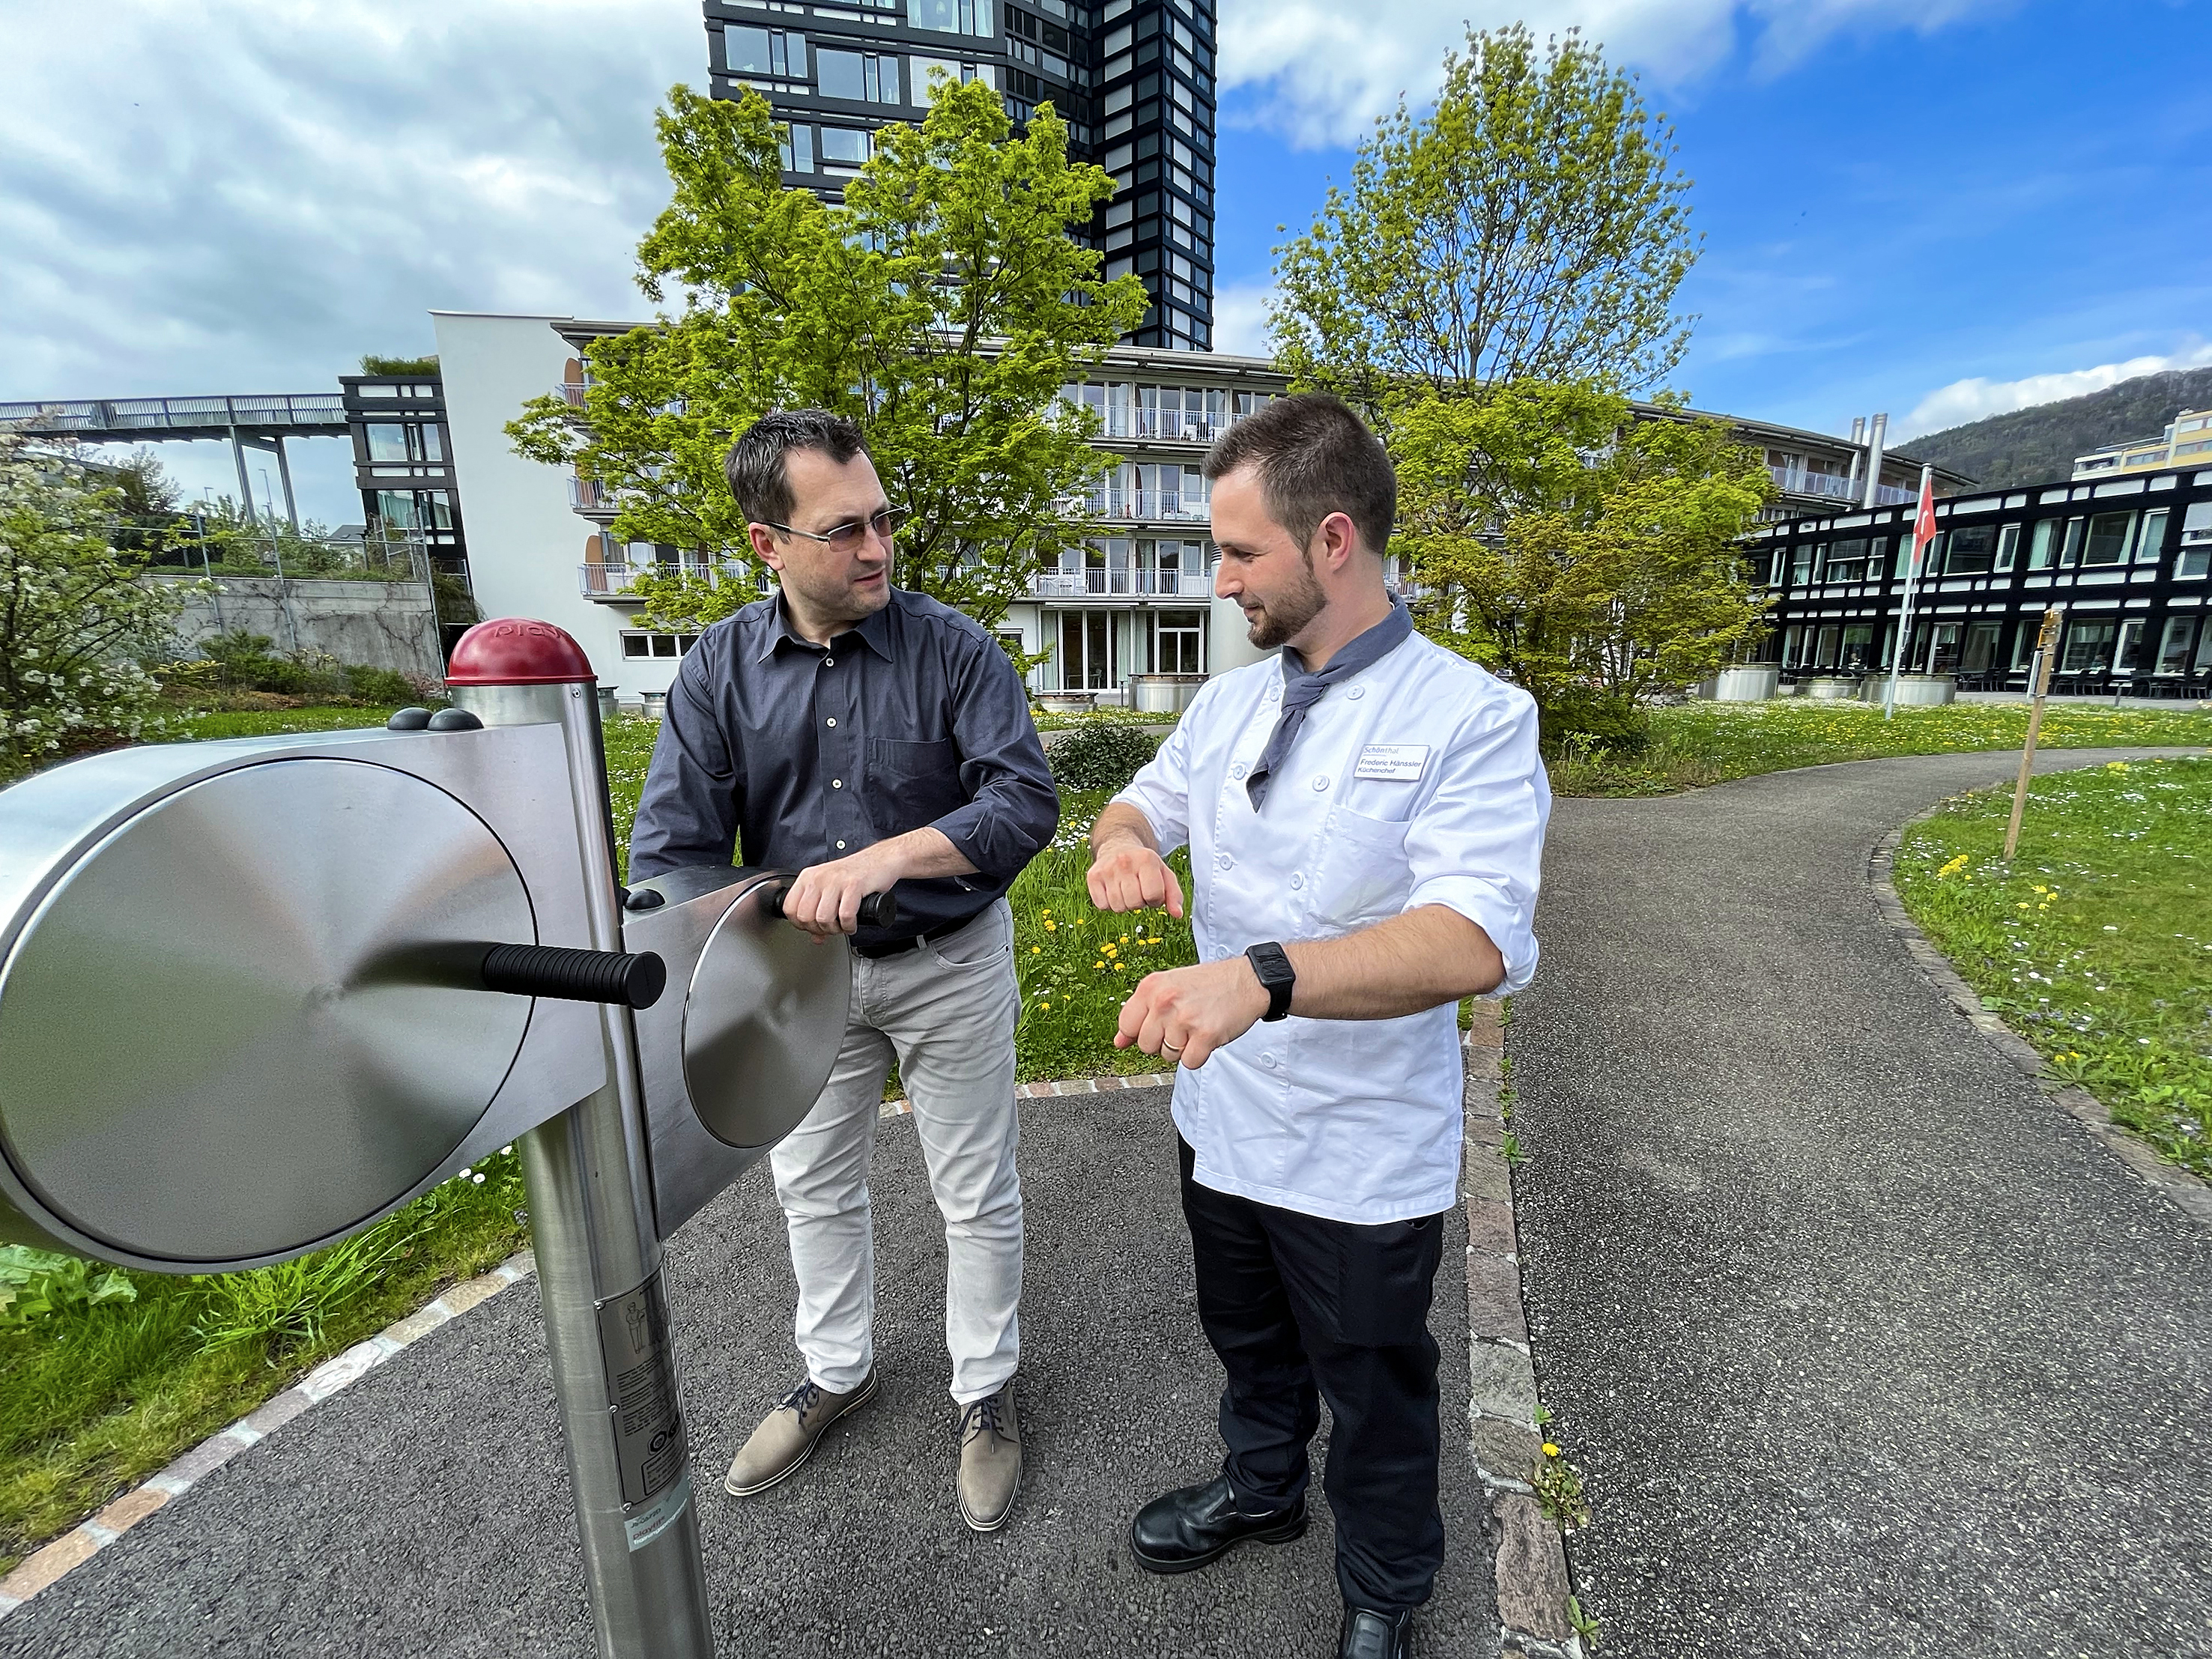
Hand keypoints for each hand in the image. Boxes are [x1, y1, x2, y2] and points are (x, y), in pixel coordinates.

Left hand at [780, 845, 899, 936]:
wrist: (881, 860)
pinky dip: (849, 926)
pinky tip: (852, 924)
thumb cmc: (856, 874)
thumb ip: (819, 912)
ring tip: (842, 926)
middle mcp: (819, 877)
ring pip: (823, 918)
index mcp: (808, 877)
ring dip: (835, 929)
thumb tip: (815, 937)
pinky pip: (845, 915)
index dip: (800, 925)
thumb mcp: (830, 890)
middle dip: (818, 929)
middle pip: (805, 916)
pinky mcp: (854, 885)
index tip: (812, 928)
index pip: (789, 908)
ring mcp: (836, 880)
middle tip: (830, 929)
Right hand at [1087, 839, 1184, 917]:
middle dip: (1139, 902)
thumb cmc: (1145, 865)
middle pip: (1134, 903)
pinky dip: (1108, 904)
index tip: (1152, 892)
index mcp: (1147, 859)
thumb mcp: (1164, 874)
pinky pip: (1102, 906)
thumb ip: (1174, 895)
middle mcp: (1125, 861)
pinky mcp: (1092, 876)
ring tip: (1126, 889)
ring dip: (1124, 904)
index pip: (1153, 895)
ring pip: (1118, 907)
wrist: (1118, 846)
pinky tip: (1112, 890)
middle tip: (1138, 890)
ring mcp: (1107, 868)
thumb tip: (1177, 914)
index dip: (1155, 900)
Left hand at [1115, 956, 1268, 1069]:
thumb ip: (1140, 1012)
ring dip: (1183, 1048)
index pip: (1126, 1025)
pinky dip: (1199, 1055)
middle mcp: (1164, 1001)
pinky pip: (1189, 1062)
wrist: (1246, 980)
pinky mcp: (1205, 1035)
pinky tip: (1206, 1036)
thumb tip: (1119, 1042)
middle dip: (1162, 1041)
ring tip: (1196, 1026)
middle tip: (1182, 1024)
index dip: (1140, 1032)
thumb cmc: (1207, 984)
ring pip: (1167, 1056)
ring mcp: (1184, 1018)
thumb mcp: (1167, 987)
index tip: (1156, 1026)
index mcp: (1151, 986)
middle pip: (1146, 1045)